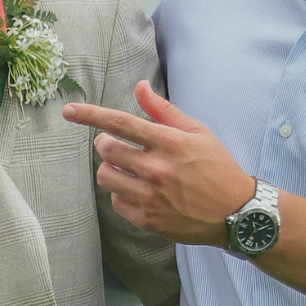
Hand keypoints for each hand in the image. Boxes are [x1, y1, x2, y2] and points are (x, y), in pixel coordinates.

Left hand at [63, 82, 252, 245]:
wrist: (237, 213)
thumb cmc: (217, 167)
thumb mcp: (197, 133)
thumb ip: (164, 111)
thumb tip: (140, 87)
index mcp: (170, 143)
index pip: (121, 123)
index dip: (91, 115)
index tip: (69, 110)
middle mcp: (157, 169)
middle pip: (107, 149)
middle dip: (106, 144)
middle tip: (117, 145)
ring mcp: (151, 196)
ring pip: (105, 175)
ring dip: (111, 168)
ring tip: (128, 168)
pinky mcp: (147, 219)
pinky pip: (116, 200)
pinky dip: (122, 193)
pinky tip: (140, 191)